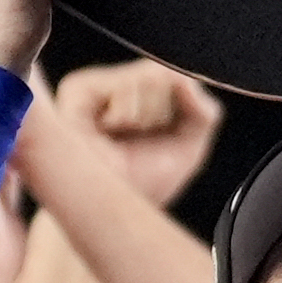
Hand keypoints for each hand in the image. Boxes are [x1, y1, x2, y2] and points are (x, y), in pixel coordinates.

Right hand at [55, 58, 221, 208]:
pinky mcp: (79, 88)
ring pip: (150, 78)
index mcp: (144, 95)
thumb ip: (202, 110)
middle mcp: (119, 85)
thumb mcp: (190, 146)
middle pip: (167, 73)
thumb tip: (183, 79)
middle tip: (137, 140)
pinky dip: (126, 115)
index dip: (181, 109)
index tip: (161, 135)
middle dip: (162, 114)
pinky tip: (107, 132)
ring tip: (120, 139)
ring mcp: (98, 84)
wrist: (110, 209)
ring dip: (144, 118)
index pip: (180, 77)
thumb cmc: (144, 182)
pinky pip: (126, 86)